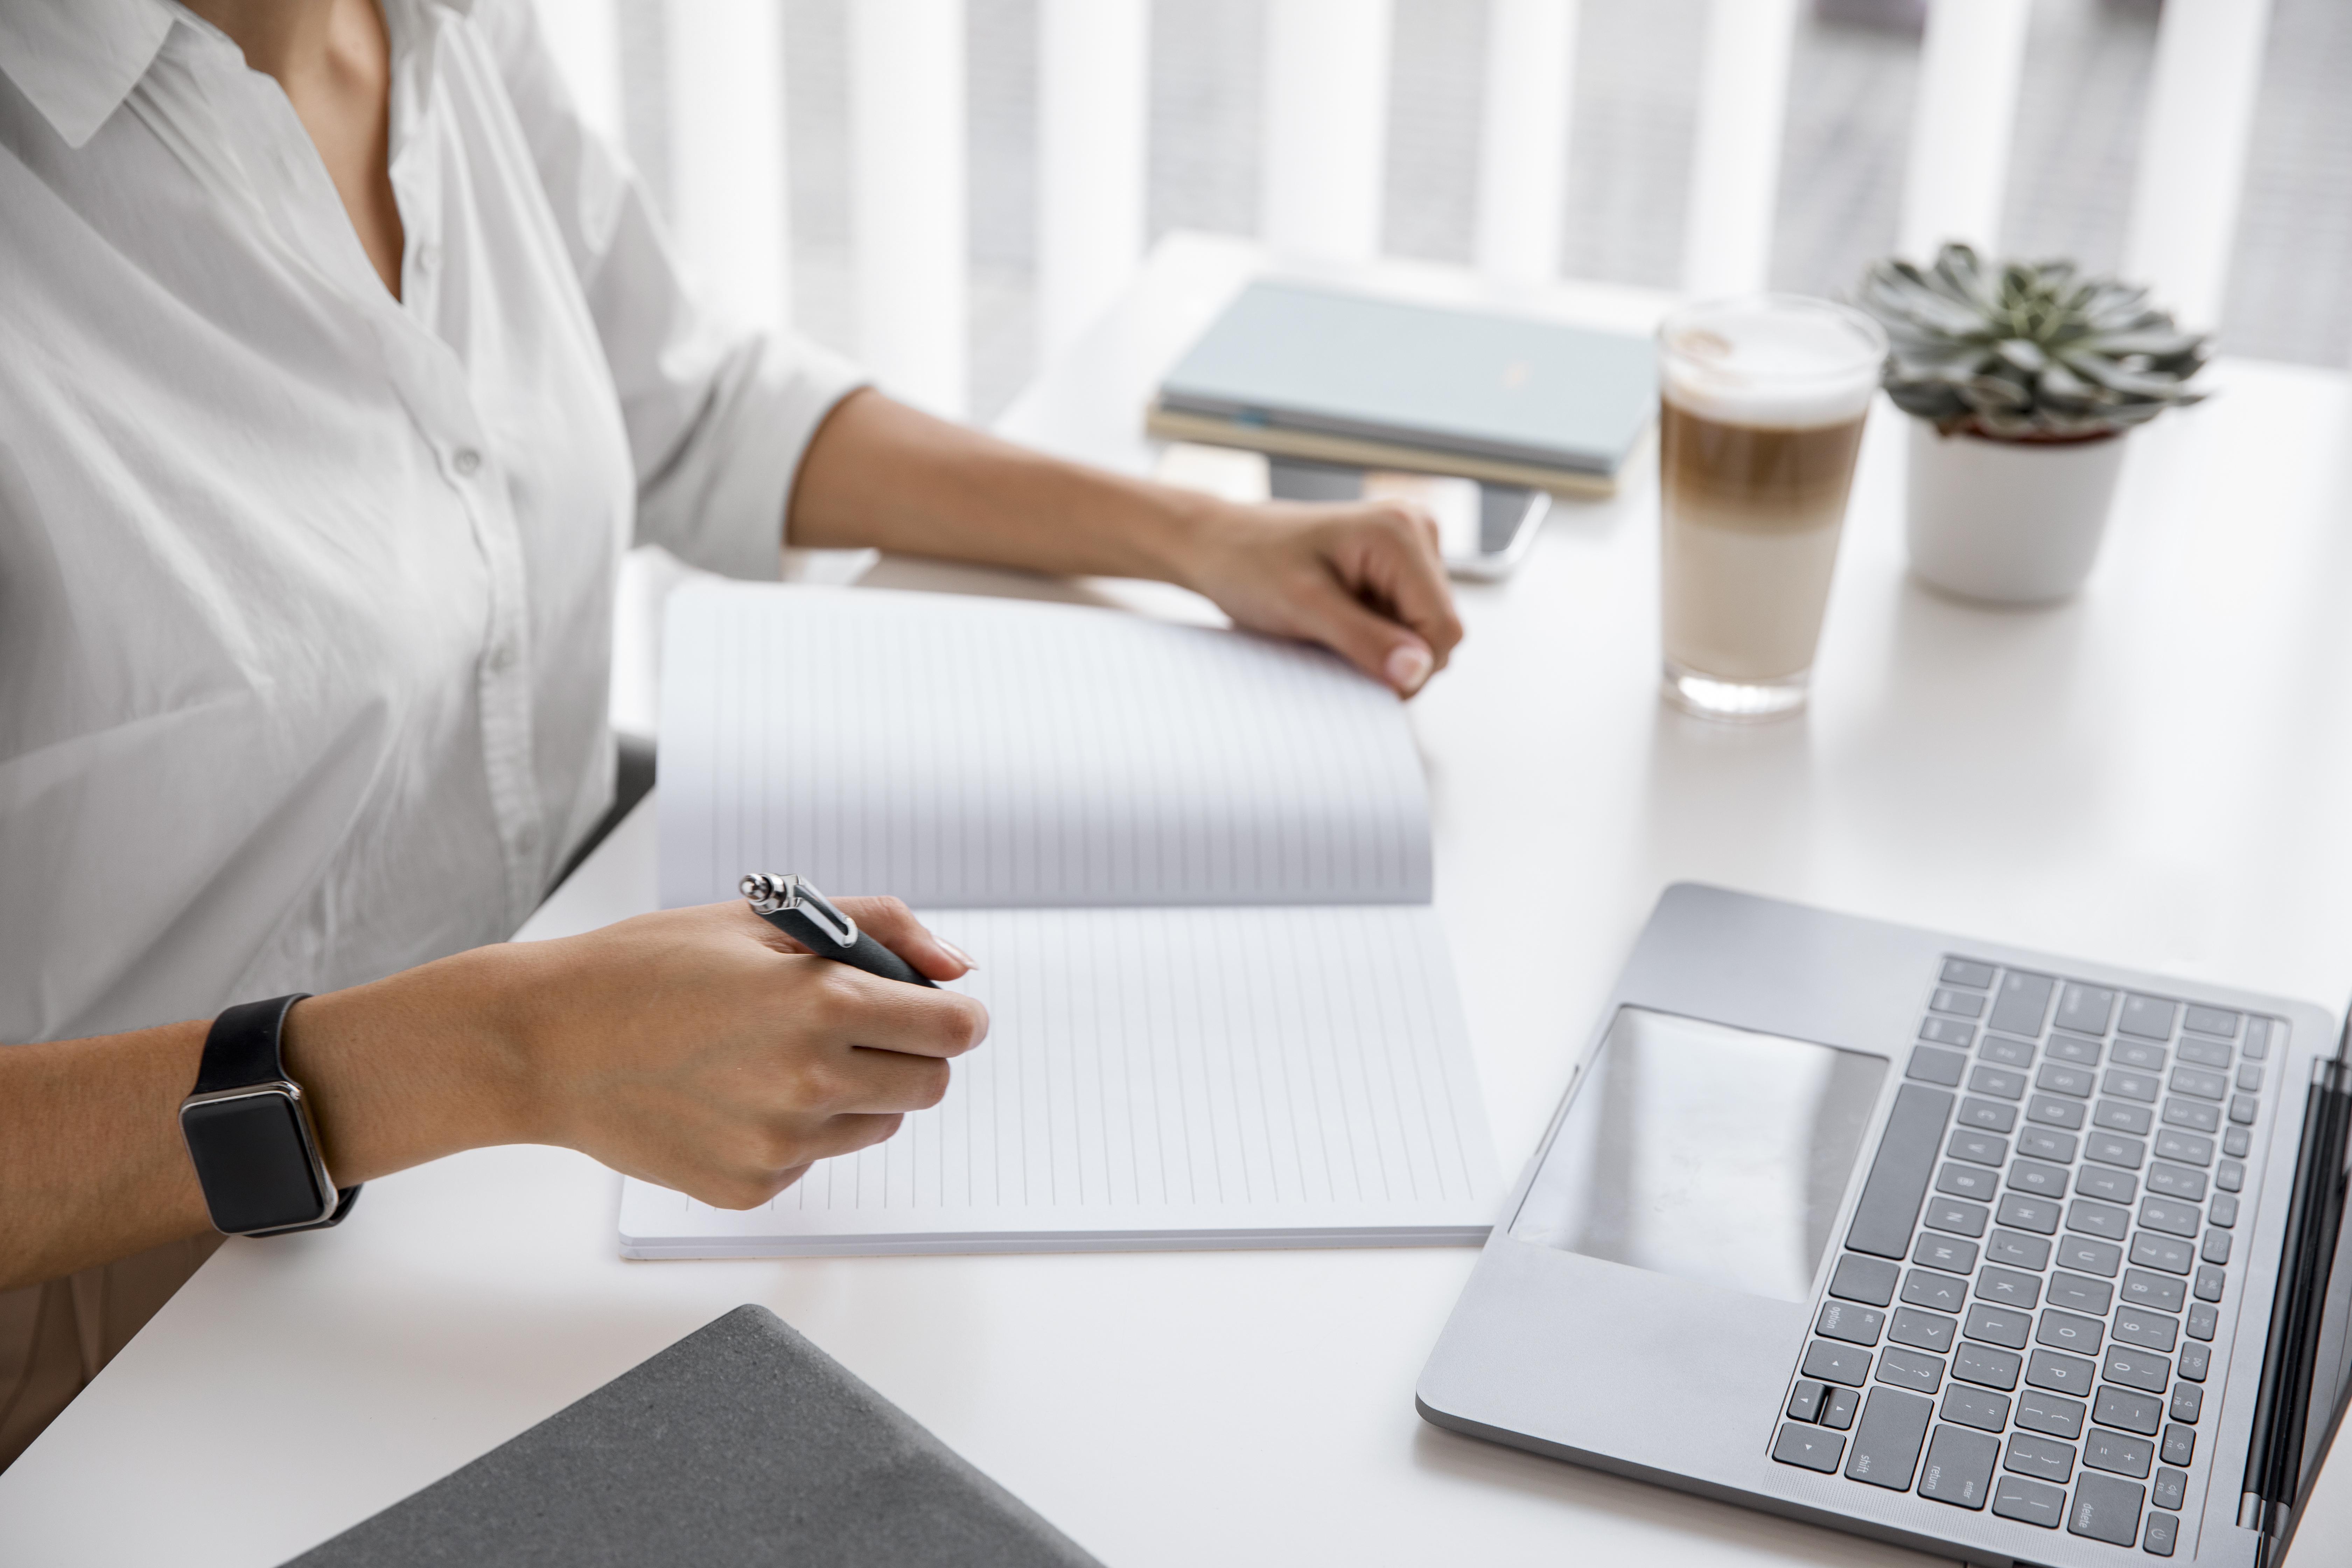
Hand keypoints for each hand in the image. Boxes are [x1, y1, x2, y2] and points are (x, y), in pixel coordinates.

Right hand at [286, 898, 986, 1209]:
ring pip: (877, 1124)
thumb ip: (881, 929)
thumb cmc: (648, 967)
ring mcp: (779, 1144)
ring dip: (857, 1090)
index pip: (953, 1028)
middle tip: (859, 1025)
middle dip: (912, 1052)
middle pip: (929, 1085)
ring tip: (780, 1054)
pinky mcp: (749, 1187)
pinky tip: (735, 1092)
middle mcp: (809, 1081)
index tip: (939, 1007)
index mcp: (821, 1005)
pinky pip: (813, 1157)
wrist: (546, 1042)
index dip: (955, 1014)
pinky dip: (797, 1128)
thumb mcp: (767, 919)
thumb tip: (958, 969)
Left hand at [1177, 498, 1463, 695]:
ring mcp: (1410, 548)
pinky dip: (1376, 634)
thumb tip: (1417, 673)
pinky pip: (1406, 620)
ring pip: (1424, 631)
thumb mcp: (1304, 608)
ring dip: (1383, 645)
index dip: (1411, 668)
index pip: (1444, 629)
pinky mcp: (1397, 565)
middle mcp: (1416, 531)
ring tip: (1332, 628)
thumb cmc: (1249, 563)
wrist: (1217, 545)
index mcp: (1401, 532)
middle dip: (1395, 655)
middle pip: (1439, 631)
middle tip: (1335, 644)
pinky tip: (1340, 621)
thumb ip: (1366, 641)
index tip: (1362, 676)